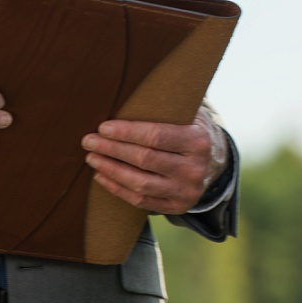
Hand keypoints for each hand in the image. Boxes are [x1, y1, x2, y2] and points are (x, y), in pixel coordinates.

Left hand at [82, 110, 228, 214]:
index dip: (127, 132)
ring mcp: (186, 191)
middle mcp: (195, 169)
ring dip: (111, 170)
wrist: (212, 163)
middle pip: (145, 159)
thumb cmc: (189, 131)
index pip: (156, 136)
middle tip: (89, 141)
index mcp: (198, 142)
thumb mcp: (188, 115)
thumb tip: (125, 96)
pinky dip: (117, 189)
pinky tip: (102, 176)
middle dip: (113, 149)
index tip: (103, 127)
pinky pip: (141, 201)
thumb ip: (166, 109)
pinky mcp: (177, 206)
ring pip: (141, 183)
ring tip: (92, 158)